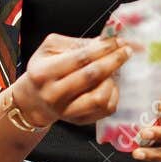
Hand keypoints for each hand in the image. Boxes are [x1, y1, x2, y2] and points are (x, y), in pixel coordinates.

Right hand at [13, 33, 129, 126]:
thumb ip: (77, 43)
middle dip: (113, 60)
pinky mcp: (81, 121)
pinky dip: (113, 93)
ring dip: (112, 79)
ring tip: (112, 70)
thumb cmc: (44, 70)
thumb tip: (106, 40)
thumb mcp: (51, 49)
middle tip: (126, 51)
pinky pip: (106, 108)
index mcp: (43, 73)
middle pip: (92, 76)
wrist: (35, 99)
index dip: (102, 48)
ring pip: (100, 97)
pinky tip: (109, 83)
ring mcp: (67, 111)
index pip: (80, 58)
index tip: (118, 40)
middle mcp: (53, 95)